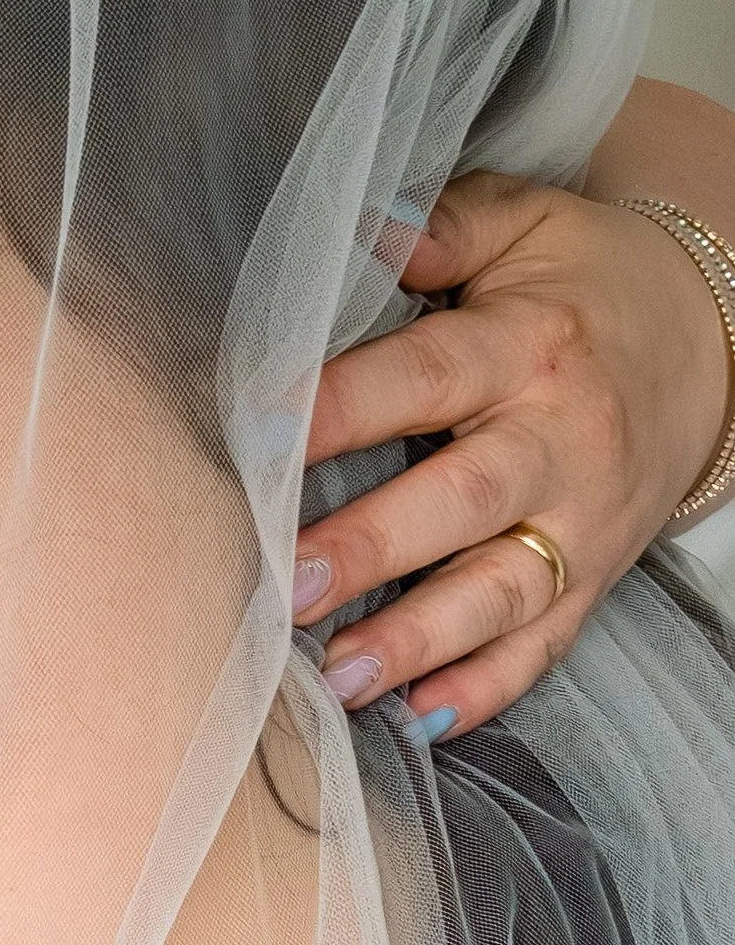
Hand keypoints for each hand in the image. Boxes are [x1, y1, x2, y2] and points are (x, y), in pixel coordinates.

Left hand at [297, 174, 729, 737]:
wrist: (716, 342)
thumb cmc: (588, 281)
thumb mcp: (525, 225)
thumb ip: (438, 228)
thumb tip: (351, 225)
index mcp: (525, 346)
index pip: (424, 375)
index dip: (339, 406)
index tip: (256, 435)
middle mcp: (557, 442)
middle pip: (462, 500)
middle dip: (372, 547)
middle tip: (286, 584)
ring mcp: (582, 521)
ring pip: (502, 591)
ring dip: (418, 639)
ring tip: (338, 676)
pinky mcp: (596, 575)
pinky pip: (544, 644)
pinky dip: (485, 688)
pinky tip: (419, 720)